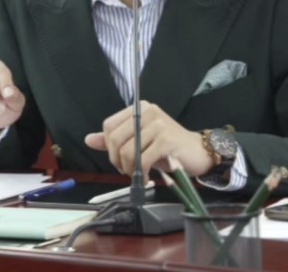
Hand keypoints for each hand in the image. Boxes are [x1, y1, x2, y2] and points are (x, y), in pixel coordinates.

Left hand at [84, 101, 214, 177]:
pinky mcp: (166, 140)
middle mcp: (147, 112)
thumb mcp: (140, 141)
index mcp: (139, 109)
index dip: (108, 147)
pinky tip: (147, 178)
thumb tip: (89, 139)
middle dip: (117, 160)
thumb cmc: (168, 147)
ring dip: (130, 169)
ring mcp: (157, 124)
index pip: (109, 126)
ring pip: (128, 151)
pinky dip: (142, 174)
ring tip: (138, 175)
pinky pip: (143, 160)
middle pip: (115, 138)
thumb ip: (115, 140)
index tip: (118, 160)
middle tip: (127, 171)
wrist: (198, 151)